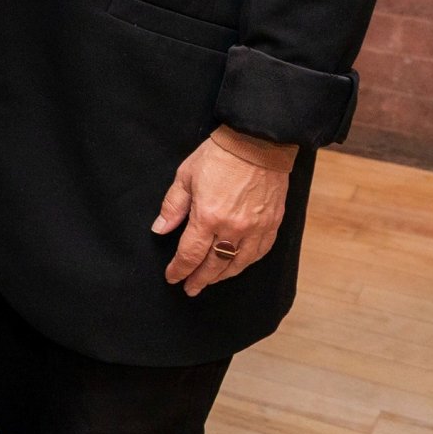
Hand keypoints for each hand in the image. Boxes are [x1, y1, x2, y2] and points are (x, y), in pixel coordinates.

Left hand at [153, 127, 292, 295]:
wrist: (257, 144)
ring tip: (210, 281)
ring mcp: (256, 229)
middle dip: (200, 279)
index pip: (190, 254)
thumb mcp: (185, 177)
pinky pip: (259, 253)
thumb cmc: (218, 157)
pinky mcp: (272, 224)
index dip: (180, 269)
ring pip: (238, 263)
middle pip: (214, 264)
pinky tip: (237, 265)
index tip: (173, 278)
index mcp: (208, 217)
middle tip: (190, 289)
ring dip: (222, 275)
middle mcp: (233, 229)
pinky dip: (246, 263)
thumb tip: (160, 229)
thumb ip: (173, 207)